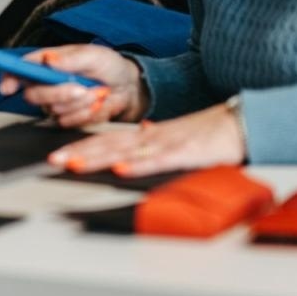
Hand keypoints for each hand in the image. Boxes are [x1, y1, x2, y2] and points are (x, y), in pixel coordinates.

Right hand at [0, 44, 146, 126]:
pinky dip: (86, 113)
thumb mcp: (93, 55)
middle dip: (57, 93)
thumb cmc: (107, 66)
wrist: (127, 87)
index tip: (8, 86)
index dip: (8, 78)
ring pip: (54, 110)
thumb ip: (71, 58)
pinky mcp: (66, 119)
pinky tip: (96, 103)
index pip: (18, 70)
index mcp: (45, 64)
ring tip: (96, 91)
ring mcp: (54, 103)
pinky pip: (68, 122)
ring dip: (79, 102)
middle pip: (32, 95)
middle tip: (80, 87)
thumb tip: (49, 60)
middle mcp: (45, 84)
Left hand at [47, 103, 245, 177]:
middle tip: (53, 160)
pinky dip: (138, 165)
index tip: (59, 156)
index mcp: (149, 135)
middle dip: (80, 152)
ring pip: (127, 150)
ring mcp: (167, 143)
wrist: (243, 125)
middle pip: (110, 144)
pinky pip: (157, 160)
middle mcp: (152, 137)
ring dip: (99, 157)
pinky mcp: (185, 153)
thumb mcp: (176, 138)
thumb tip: (132, 149)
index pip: (109, 140)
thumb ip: (153, 144)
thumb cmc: (211, 134)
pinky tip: (120, 169)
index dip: (82, 147)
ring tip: (74, 163)